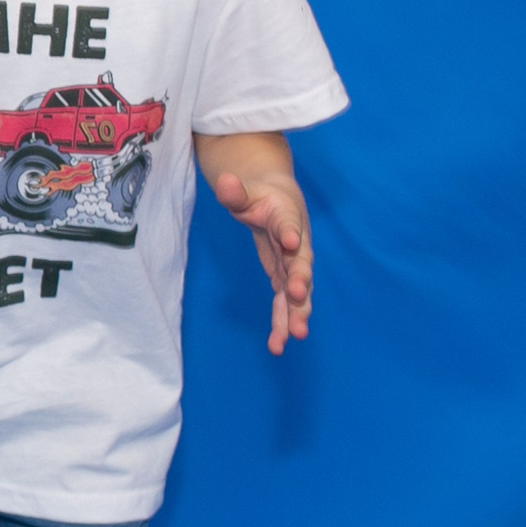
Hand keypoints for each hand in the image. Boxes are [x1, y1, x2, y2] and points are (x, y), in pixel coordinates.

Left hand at [212, 170, 313, 353]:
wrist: (276, 202)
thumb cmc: (259, 197)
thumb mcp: (244, 192)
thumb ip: (234, 192)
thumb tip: (223, 182)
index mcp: (287, 217)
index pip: (289, 225)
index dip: (290, 233)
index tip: (290, 242)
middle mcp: (296, 245)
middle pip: (301, 265)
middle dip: (301, 282)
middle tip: (299, 297)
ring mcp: (292, 265)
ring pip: (298, 292)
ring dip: (296, 314)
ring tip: (295, 336)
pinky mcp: (285, 279)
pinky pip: (285, 304)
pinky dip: (282, 323)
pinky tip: (278, 344)